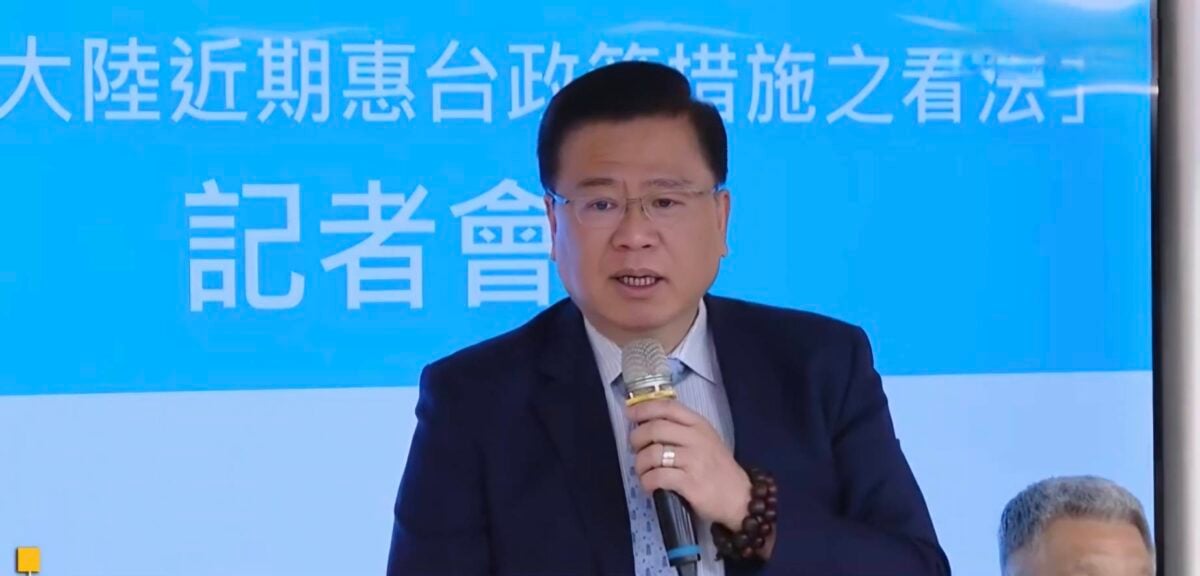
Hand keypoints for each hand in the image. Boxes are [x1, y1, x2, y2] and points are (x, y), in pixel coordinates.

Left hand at [626, 398, 751, 530]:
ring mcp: (694, 461)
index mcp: (699, 425)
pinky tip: (649, 486)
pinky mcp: (690, 483)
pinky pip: (657, 477)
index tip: (630, 414)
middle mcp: (696, 439)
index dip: (644, 408)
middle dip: (637, 438)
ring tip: (642, 472)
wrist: (740, 497)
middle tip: (635, 449)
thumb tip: (646, 423)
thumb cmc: (718, 468)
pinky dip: (647, 481)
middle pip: (655, 429)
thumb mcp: (706, 440)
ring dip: (640, 464)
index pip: (668, 407)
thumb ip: (682, 429)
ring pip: (653, 454)